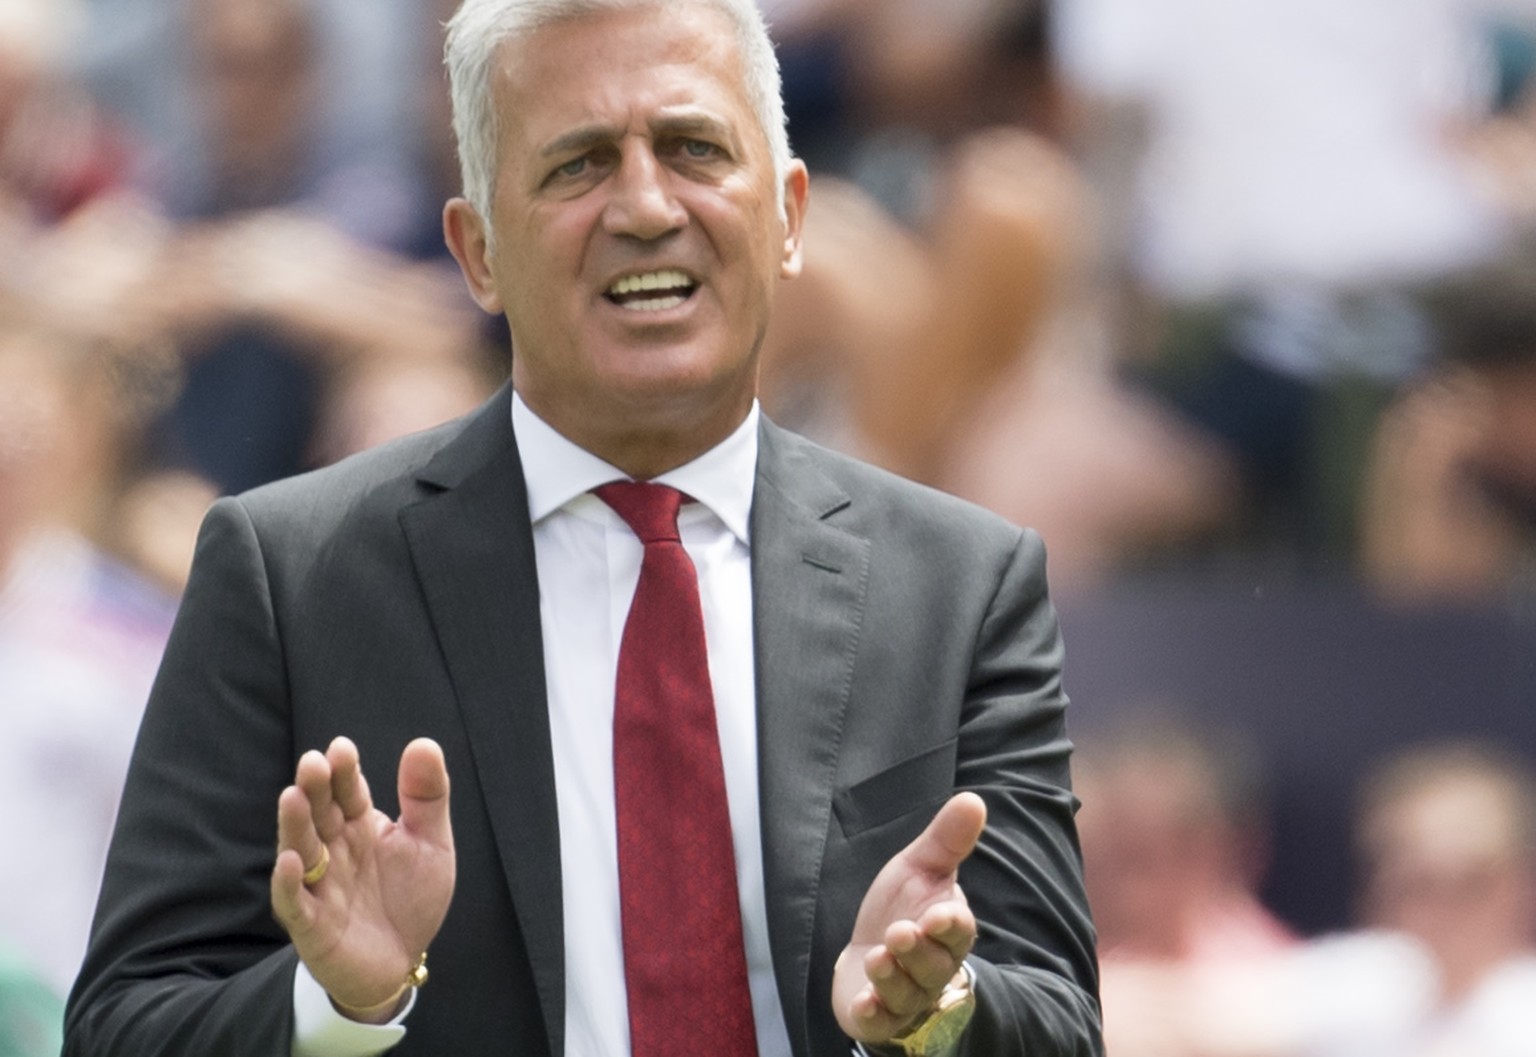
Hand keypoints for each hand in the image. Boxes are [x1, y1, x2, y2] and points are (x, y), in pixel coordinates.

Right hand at [271, 736, 455, 1021]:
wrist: (401, 960)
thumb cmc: (410, 897)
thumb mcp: (431, 843)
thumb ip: (427, 797)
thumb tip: (424, 743)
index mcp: (360, 826)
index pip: (348, 792)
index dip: (344, 771)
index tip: (341, 748)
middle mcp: (334, 850)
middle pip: (319, 814)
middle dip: (315, 789)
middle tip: (312, 763)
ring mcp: (319, 886)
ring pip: (300, 850)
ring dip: (295, 825)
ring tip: (293, 797)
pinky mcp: (311, 925)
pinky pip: (294, 902)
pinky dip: (288, 883)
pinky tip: (290, 861)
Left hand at [832, 792, 985, 1043]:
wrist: (870, 951)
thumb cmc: (902, 907)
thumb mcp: (920, 867)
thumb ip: (946, 840)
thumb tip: (973, 799)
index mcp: (947, 930)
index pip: (958, 931)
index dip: (950, 925)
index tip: (939, 914)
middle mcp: (932, 967)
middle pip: (933, 965)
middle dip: (917, 950)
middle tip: (900, 932)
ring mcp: (906, 995)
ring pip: (907, 994)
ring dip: (893, 978)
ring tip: (879, 958)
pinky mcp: (879, 1016)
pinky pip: (881, 1023)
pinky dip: (874, 1015)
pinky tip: (863, 1002)